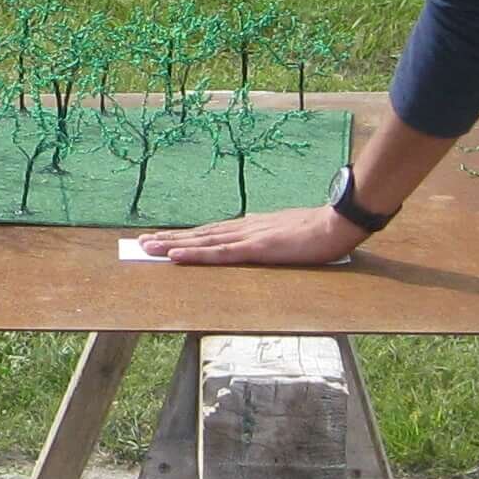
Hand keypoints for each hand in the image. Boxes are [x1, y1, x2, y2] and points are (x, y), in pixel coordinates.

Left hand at [136, 205, 364, 267]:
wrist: (337, 224)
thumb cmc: (317, 231)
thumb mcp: (286, 233)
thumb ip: (267, 235)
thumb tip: (252, 234)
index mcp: (250, 227)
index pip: (211, 233)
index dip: (186, 236)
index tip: (163, 238)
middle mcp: (243, 229)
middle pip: (199, 235)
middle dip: (169, 239)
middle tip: (141, 243)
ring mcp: (248, 238)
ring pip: (202, 243)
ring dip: (173, 244)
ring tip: (148, 247)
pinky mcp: (256, 248)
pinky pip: (219, 254)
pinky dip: (195, 254)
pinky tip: (176, 255)